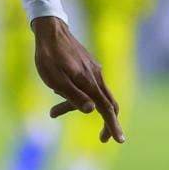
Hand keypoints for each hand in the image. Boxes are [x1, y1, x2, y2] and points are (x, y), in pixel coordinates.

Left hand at [31, 16, 123, 143]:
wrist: (50, 29)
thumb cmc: (49, 56)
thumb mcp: (55, 79)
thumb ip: (73, 95)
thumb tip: (92, 111)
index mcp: (89, 82)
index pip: (107, 108)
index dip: (113, 125)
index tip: (120, 140)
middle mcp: (96, 77)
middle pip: (108, 104)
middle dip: (107, 122)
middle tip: (101, 138)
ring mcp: (93, 70)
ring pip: (94, 95)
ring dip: (77, 106)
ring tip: (53, 112)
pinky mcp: (87, 66)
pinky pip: (87, 86)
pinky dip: (76, 95)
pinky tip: (57, 90)